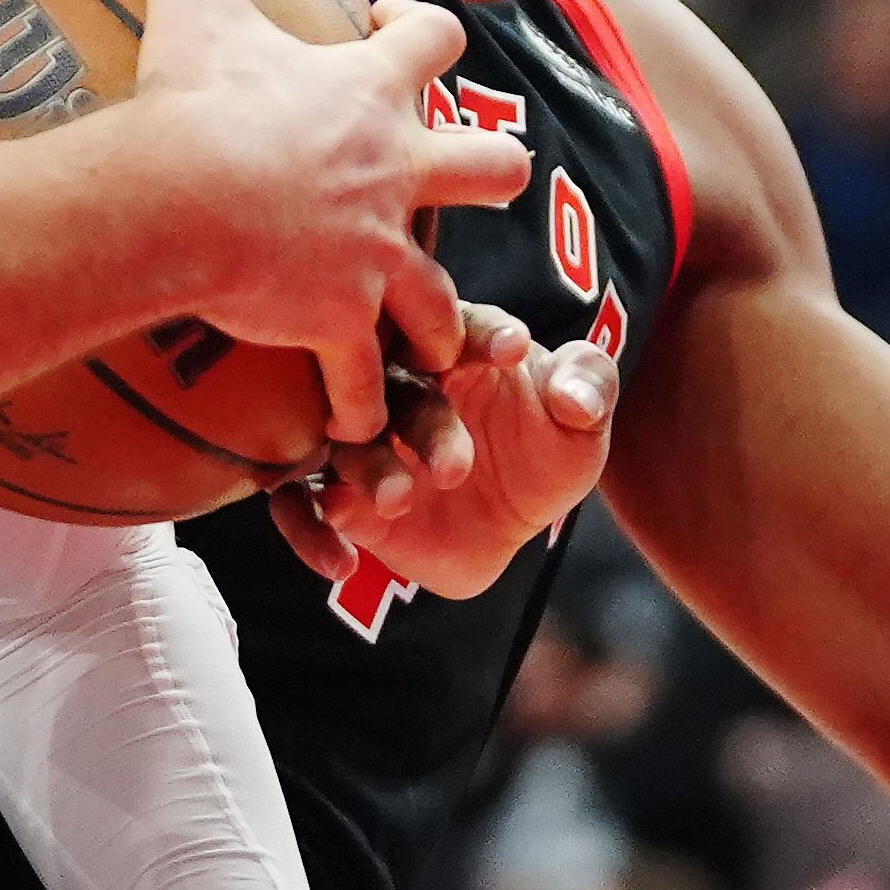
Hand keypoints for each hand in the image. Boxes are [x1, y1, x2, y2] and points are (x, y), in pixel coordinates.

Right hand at [135, 0, 517, 443]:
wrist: (183, 193)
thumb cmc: (192, 96)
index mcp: (369, 95)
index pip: (437, 39)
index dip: (424, 30)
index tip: (391, 31)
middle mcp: (395, 174)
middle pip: (496, 166)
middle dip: (493, 171)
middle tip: (462, 181)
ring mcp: (379, 255)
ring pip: (448, 302)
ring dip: (437, 326)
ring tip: (421, 347)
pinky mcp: (346, 322)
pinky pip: (364, 383)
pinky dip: (356, 410)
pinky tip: (342, 430)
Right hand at [265, 303, 615, 601]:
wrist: (507, 523)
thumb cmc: (542, 449)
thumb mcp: (581, 421)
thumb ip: (590, 389)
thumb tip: (575, 398)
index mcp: (451, 346)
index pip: (461, 326)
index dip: (485, 335)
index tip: (513, 351)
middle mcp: (396, 383)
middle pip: (393, 385)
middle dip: (423, 423)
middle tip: (457, 467)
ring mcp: (361, 439)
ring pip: (345, 444)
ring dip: (369, 472)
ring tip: (399, 500)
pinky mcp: (338, 494)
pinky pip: (299, 507)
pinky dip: (310, 532)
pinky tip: (344, 562)